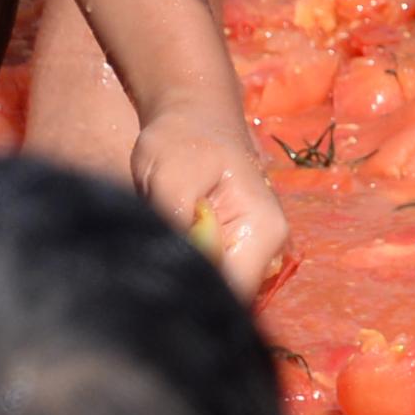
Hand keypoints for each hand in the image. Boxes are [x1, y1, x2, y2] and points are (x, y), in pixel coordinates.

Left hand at [130, 103, 292, 299]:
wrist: (193, 117)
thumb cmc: (183, 141)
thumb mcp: (170, 176)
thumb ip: (176, 223)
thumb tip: (173, 267)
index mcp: (263, 232)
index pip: (232, 292)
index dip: (191, 295)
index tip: (153, 283)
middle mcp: (266, 249)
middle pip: (226, 296)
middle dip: (185, 287)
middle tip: (147, 261)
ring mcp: (250, 252)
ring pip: (215, 288)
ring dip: (183, 276)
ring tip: (154, 250)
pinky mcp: (232, 252)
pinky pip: (208, 276)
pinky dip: (183, 267)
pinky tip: (164, 247)